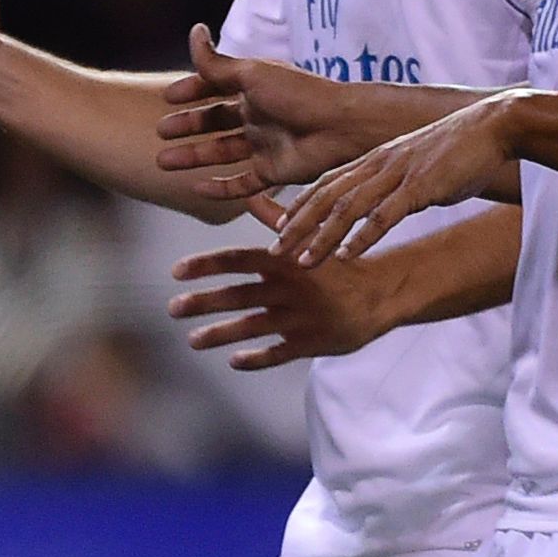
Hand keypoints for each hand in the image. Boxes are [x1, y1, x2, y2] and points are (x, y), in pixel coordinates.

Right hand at [153, 27, 387, 197]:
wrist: (342, 128)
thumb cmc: (300, 95)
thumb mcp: (252, 74)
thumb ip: (217, 61)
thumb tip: (194, 31)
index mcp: (256, 88)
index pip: (217, 87)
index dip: (192, 91)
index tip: (167, 98)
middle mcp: (259, 115)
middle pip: (215, 122)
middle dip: (187, 126)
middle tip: (160, 132)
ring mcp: (265, 145)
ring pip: (221, 152)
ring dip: (193, 156)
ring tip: (163, 162)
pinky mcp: (274, 172)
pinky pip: (242, 183)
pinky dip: (220, 188)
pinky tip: (197, 187)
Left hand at [170, 214, 398, 369]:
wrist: (385, 291)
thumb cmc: (338, 265)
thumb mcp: (310, 239)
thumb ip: (276, 221)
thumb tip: (249, 195)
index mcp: (285, 260)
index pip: (238, 259)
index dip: (206, 264)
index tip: (176, 271)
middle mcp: (290, 288)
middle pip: (238, 295)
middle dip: (203, 302)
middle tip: (172, 308)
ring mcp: (301, 317)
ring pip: (253, 327)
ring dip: (220, 334)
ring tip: (192, 340)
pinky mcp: (313, 342)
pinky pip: (280, 353)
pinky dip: (257, 359)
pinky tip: (234, 361)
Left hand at [273, 94, 523, 263]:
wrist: (493, 127)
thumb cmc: (459, 147)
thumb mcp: (416, 162)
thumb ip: (394, 180)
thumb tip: (383, 202)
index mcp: (375, 158)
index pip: (326, 182)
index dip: (300, 205)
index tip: (279, 227)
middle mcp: (378, 164)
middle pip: (326, 197)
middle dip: (297, 226)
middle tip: (275, 251)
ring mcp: (397, 174)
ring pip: (347, 208)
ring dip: (322, 237)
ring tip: (303, 262)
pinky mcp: (420, 187)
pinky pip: (383, 215)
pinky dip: (362, 237)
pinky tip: (346, 256)